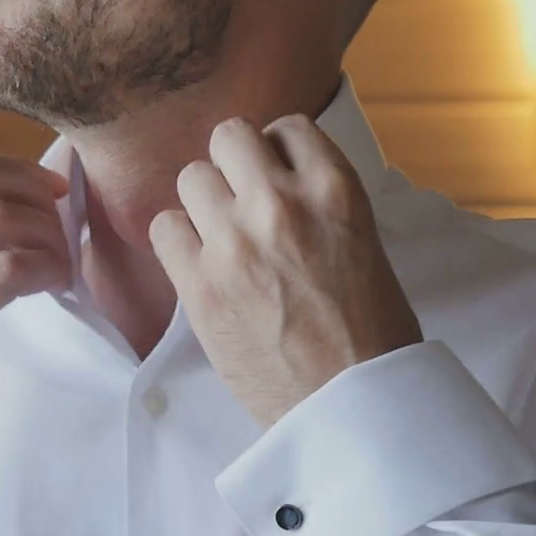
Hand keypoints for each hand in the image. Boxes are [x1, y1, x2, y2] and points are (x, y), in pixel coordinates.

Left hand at [148, 115, 422, 428]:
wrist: (354, 407)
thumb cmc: (372, 333)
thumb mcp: (365, 245)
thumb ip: (319, 205)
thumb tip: (278, 181)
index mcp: (336, 190)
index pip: (287, 127)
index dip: (277, 152)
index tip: (277, 179)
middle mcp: (281, 204)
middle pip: (228, 137)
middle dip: (233, 165)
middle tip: (242, 201)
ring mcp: (234, 241)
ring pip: (190, 176)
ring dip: (204, 203)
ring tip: (223, 238)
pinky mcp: (198, 283)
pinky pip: (163, 227)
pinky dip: (178, 242)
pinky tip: (200, 265)